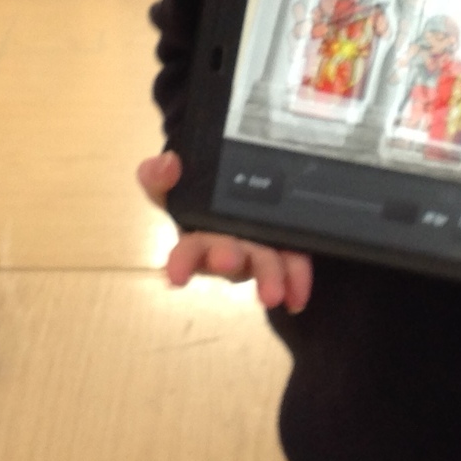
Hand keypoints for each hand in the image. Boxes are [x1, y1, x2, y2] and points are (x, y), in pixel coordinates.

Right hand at [135, 150, 313, 312]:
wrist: (250, 181)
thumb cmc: (206, 186)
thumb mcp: (182, 177)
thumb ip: (162, 174)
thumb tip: (168, 164)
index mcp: (198, 230)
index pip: (185, 248)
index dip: (180, 262)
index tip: (176, 278)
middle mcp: (225, 247)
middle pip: (224, 255)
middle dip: (225, 259)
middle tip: (227, 261)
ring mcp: (256, 250)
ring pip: (261, 262)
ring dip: (266, 276)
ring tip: (273, 293)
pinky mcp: (285, 249)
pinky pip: (291, 264)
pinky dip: (296, 278)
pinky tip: (298, 296)